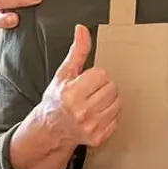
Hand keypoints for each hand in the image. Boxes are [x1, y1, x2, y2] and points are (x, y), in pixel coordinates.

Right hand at [34, 24, 119, 149]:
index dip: (95, 75)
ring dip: (109, 100)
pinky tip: (96, 114)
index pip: (102, 75)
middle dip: (103, 87)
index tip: (85, 82)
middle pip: (112, 88)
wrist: (50, 129)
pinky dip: (110, 115)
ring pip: (117, 103)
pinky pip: (116, 119)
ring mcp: (91, 127)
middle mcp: (82, 112)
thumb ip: (77, 51)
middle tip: (90, 92)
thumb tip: (82, 30)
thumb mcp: (64, 73)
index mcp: (71, 94)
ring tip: (94, 102)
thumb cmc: (56, 99)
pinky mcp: (98, 137)